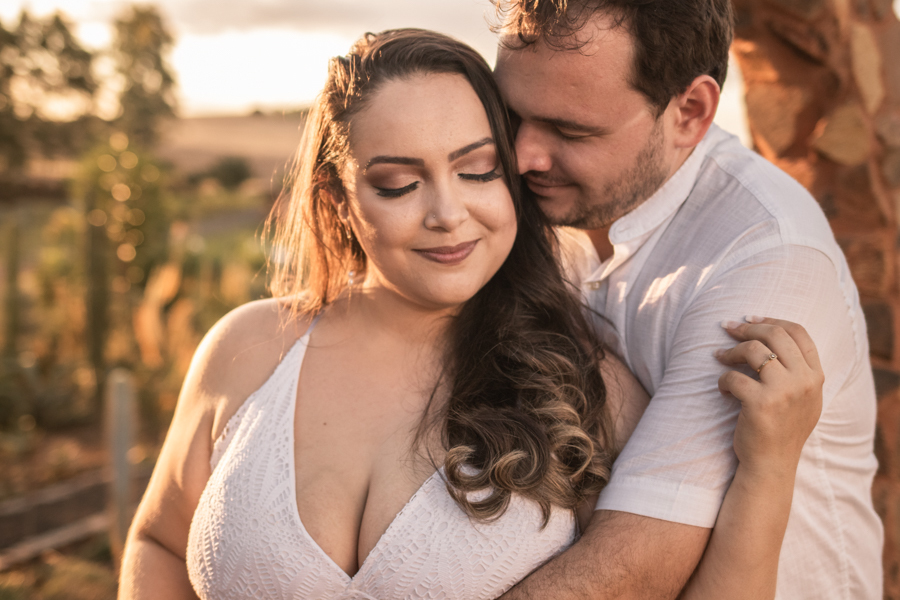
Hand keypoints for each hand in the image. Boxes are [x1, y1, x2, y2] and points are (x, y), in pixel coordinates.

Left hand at [714, 316, 823, 476]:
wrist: (772, 465)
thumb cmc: (782, 429)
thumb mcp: (803, 398)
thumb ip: (797, 371)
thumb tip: (769, 334)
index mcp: (815, 376)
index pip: (798, 332)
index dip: (772, 320)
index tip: (750, 318)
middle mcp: (804, 381)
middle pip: (775, 334)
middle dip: (747, 327)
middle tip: (727, 327)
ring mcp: (784, 391)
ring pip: (753, 350)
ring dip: (730, 351)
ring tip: (718, 356)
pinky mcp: (760, 403)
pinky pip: (733, 377)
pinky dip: (722, 380)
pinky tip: (722, 390)